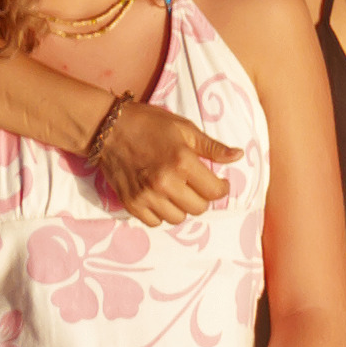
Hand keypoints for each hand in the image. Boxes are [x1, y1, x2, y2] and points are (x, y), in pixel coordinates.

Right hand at [94, 97, 242, 224]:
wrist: (107, 128)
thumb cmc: (148, 124)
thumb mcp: (184, 128)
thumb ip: (212, 147)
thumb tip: (238, 156)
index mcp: (182, 162)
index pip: (215, 192)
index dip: (221, 188)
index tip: (218, 183)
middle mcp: (165, 182)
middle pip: (199, 208)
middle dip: (201, 197)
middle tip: (195, 185)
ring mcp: (146, 195)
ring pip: (178, 218)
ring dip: (181, 207)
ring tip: (176, 191)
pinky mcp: (130, 203)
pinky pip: (154, 222)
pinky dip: (160, 214)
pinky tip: (159, 198)